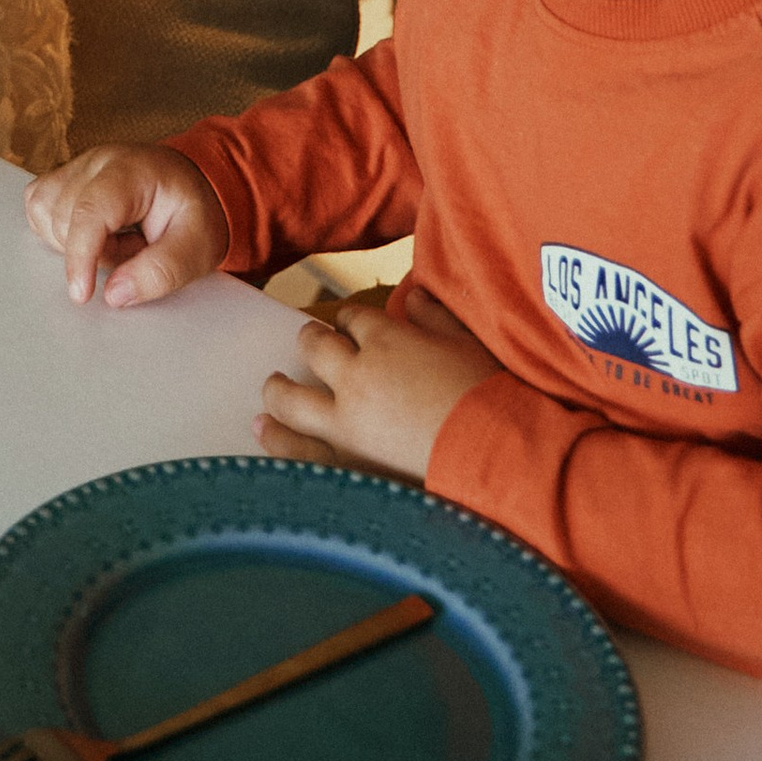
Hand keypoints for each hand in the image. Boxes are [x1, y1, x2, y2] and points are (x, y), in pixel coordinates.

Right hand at [27, 146, 230, 306]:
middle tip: (136, 250)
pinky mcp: (65, 177)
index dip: (80, 255)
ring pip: (44, 211)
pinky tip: (92, 235)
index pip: (90, 209)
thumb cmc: (195, 213)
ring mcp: (78, 166)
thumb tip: (113, 295)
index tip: (81, 295)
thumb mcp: (198, 248)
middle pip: (64, 216)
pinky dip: (57, 231)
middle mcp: (98, 161)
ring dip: (74, 243)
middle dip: (95, 253)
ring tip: (116, 241)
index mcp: (133, 170)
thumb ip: (160, 272)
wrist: (193, 186)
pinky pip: (38, 206)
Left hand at [255, 286, 497, 483]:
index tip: (349, 326)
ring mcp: (344, 424)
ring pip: (290, 399)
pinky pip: (299, 450)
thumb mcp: (467, 343)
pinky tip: (266, 435)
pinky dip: (280, 441)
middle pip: (314, 348)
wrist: (495, 458)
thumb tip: (416, 296)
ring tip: (271, 389)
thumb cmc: (490, 397)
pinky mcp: (344, 465)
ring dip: (277, 391)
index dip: (349, 321)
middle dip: (310, 342)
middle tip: (307, 343)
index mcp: (386, 340)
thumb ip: (436, 316)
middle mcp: (355, 376)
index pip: (352, 319)